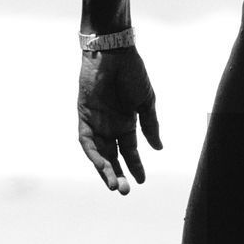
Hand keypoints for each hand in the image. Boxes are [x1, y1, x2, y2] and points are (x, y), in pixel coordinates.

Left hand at [78, 47, 161, 193]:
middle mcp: (110, 125)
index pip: (129, 151)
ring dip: (105, 170)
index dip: (136, 166)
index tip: (142, 181)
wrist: (115, 52)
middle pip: (112, 156)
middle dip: (118, 174)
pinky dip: (93, 154)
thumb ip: (150, 126)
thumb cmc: (132, 72)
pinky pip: (86, 140)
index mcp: (126, 122)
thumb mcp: (146, 102)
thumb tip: (158, 148)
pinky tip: (102, 166)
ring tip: (114, 185)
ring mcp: (96, 121)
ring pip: (99, 153)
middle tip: (125, 191)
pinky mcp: (84, 116)